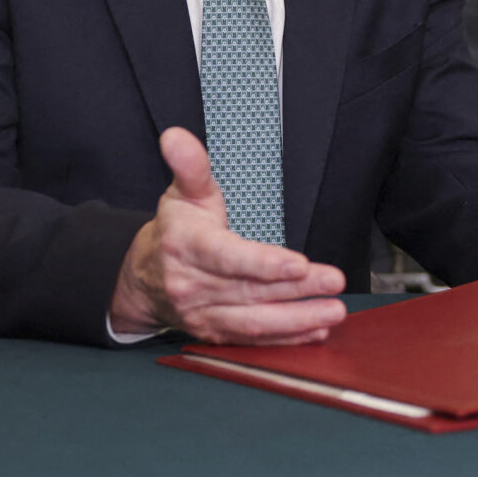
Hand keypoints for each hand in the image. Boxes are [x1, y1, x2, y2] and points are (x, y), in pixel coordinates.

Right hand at [107, 127, 346, 343]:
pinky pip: (251, 340)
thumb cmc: (174, 230)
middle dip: (298, 290)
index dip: (265, 264)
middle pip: (251, 291)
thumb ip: (189, 165)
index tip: (300, 264)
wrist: (142, 278)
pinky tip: (315, 331)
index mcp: (187, 246)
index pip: (228, 258)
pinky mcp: (213, 334)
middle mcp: (192, 285)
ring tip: (334, 312)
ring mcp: (202, 314)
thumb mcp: (182, 193)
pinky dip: (285, 338)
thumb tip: (175, 136)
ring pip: (254, 322)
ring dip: (298, 320)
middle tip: (335, 282)